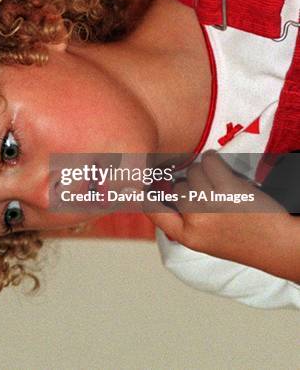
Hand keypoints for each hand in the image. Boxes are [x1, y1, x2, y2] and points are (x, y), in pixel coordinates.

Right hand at [144, 150, 299, 281]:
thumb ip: (180, 220)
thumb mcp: (204, 240)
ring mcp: (211, 205)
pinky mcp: (228, 189)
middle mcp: (195, 221)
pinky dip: (214, 161)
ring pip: (193, 172)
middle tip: (210, 195)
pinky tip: (224, 171)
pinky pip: (208, 162)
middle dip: (190, 184)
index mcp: (187, 237)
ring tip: (224, 188)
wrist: (280, 246)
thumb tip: (154, 192)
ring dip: (206, 173)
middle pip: (177, 185)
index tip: (127, 184)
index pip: (152, 211)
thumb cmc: (243, 239)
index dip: (140, 195)